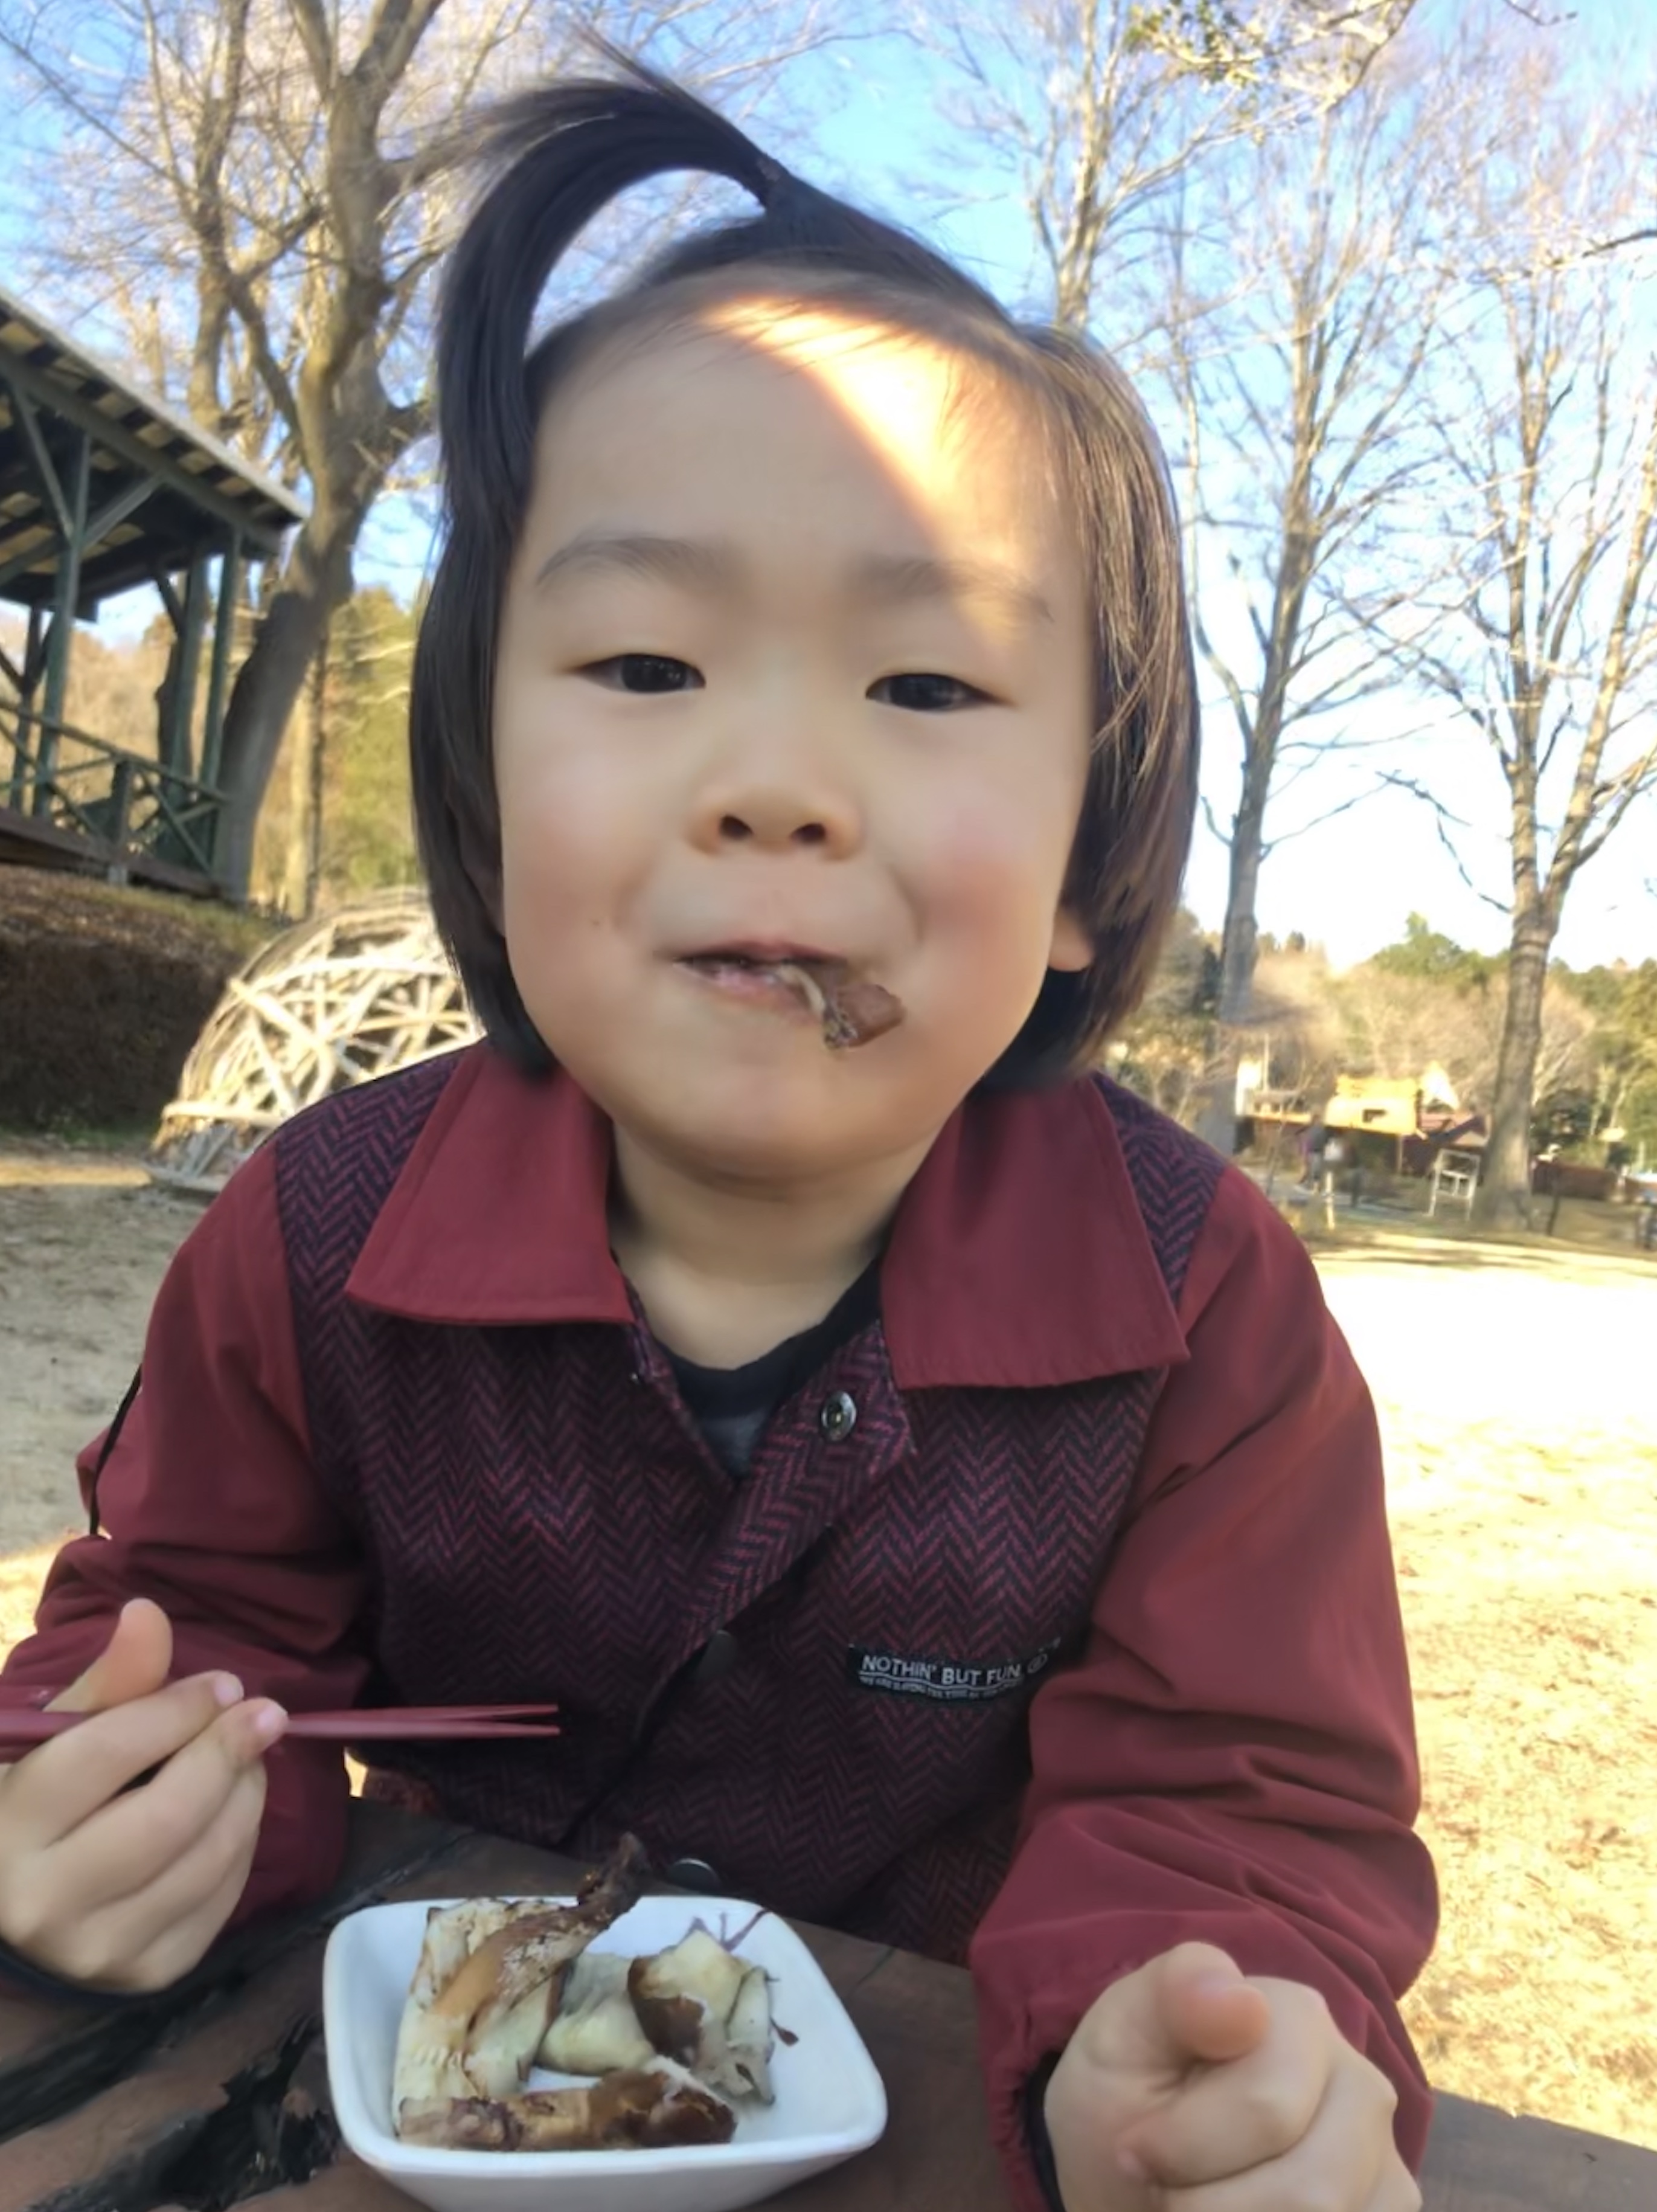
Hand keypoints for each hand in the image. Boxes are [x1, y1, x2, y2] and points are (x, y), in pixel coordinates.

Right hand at [0, 1599, 286, 1990]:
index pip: (106, 1754)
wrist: (18, 1919)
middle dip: (227, 1751)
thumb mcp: (53, 1743)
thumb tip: (148, 1612)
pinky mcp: (148, 1978)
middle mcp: (45, 1903)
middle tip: (264, 1713)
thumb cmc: (36, 1811)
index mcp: (7, 1828)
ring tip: (251, 1756)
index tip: (223, 1684)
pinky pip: (222, 1900)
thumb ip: (107, 1683)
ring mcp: (98, 1952)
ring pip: (206, 1858)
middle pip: (167, 1814)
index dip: (177, 1710)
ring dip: (247, 1794)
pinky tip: (234, 1811)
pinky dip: (242, 1846)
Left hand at [1044, 1942, 1420, 2211]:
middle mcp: (1361, 2083)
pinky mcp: (1387, 2211)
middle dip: (1211, 2205)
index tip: (1133, 2146)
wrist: (1132, 2170)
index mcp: (1299, 2017)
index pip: (1267, 2109)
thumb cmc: (1126, 2096)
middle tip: (1167, 2187)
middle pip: (1311, 2189)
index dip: (1181, 2148)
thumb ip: (1176, 1995)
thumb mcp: (1121, 2034)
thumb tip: (1248, 2004)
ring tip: (1199, 2203)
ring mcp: (1384, 2159)